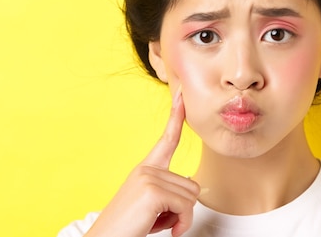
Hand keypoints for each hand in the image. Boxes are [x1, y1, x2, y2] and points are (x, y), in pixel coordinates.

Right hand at [85, 86, 199, 236]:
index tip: (181, 96)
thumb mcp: (150, 206)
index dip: (176, 116)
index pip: (166, 139)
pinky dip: (182, 224)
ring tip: (158, 224)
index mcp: (145, 170)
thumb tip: (194, 188)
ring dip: (181, 218)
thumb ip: (168, 192)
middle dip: (182, 209)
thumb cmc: (126, 228)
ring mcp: (148, 178)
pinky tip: (168, 230)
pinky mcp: (152, 191)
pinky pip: (186, 207)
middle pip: (191, 184)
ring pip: (191, 196)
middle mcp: (146, 169)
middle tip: (161, 220)